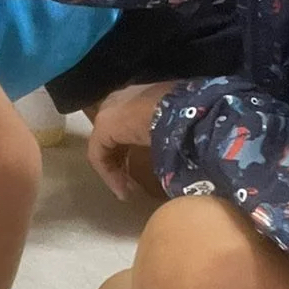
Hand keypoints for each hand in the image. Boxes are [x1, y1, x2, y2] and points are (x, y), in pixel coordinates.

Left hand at [87, 80, 178, 197]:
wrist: (186, 112)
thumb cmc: (190, 120)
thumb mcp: (179, 130)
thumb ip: (170, 137)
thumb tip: (179, 159)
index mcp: (140, 96)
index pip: (126, 124)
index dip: (129, 151)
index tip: (141, 173)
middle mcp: (121, 99)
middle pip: (111, 135)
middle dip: (119, 160)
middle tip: (130, 183)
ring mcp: (110, 109)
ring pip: (104, 146)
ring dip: (115, 171)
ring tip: (127, 191)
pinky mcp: (104, 124)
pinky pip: (98, 153)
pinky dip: (108, 174)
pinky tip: (123, 190)